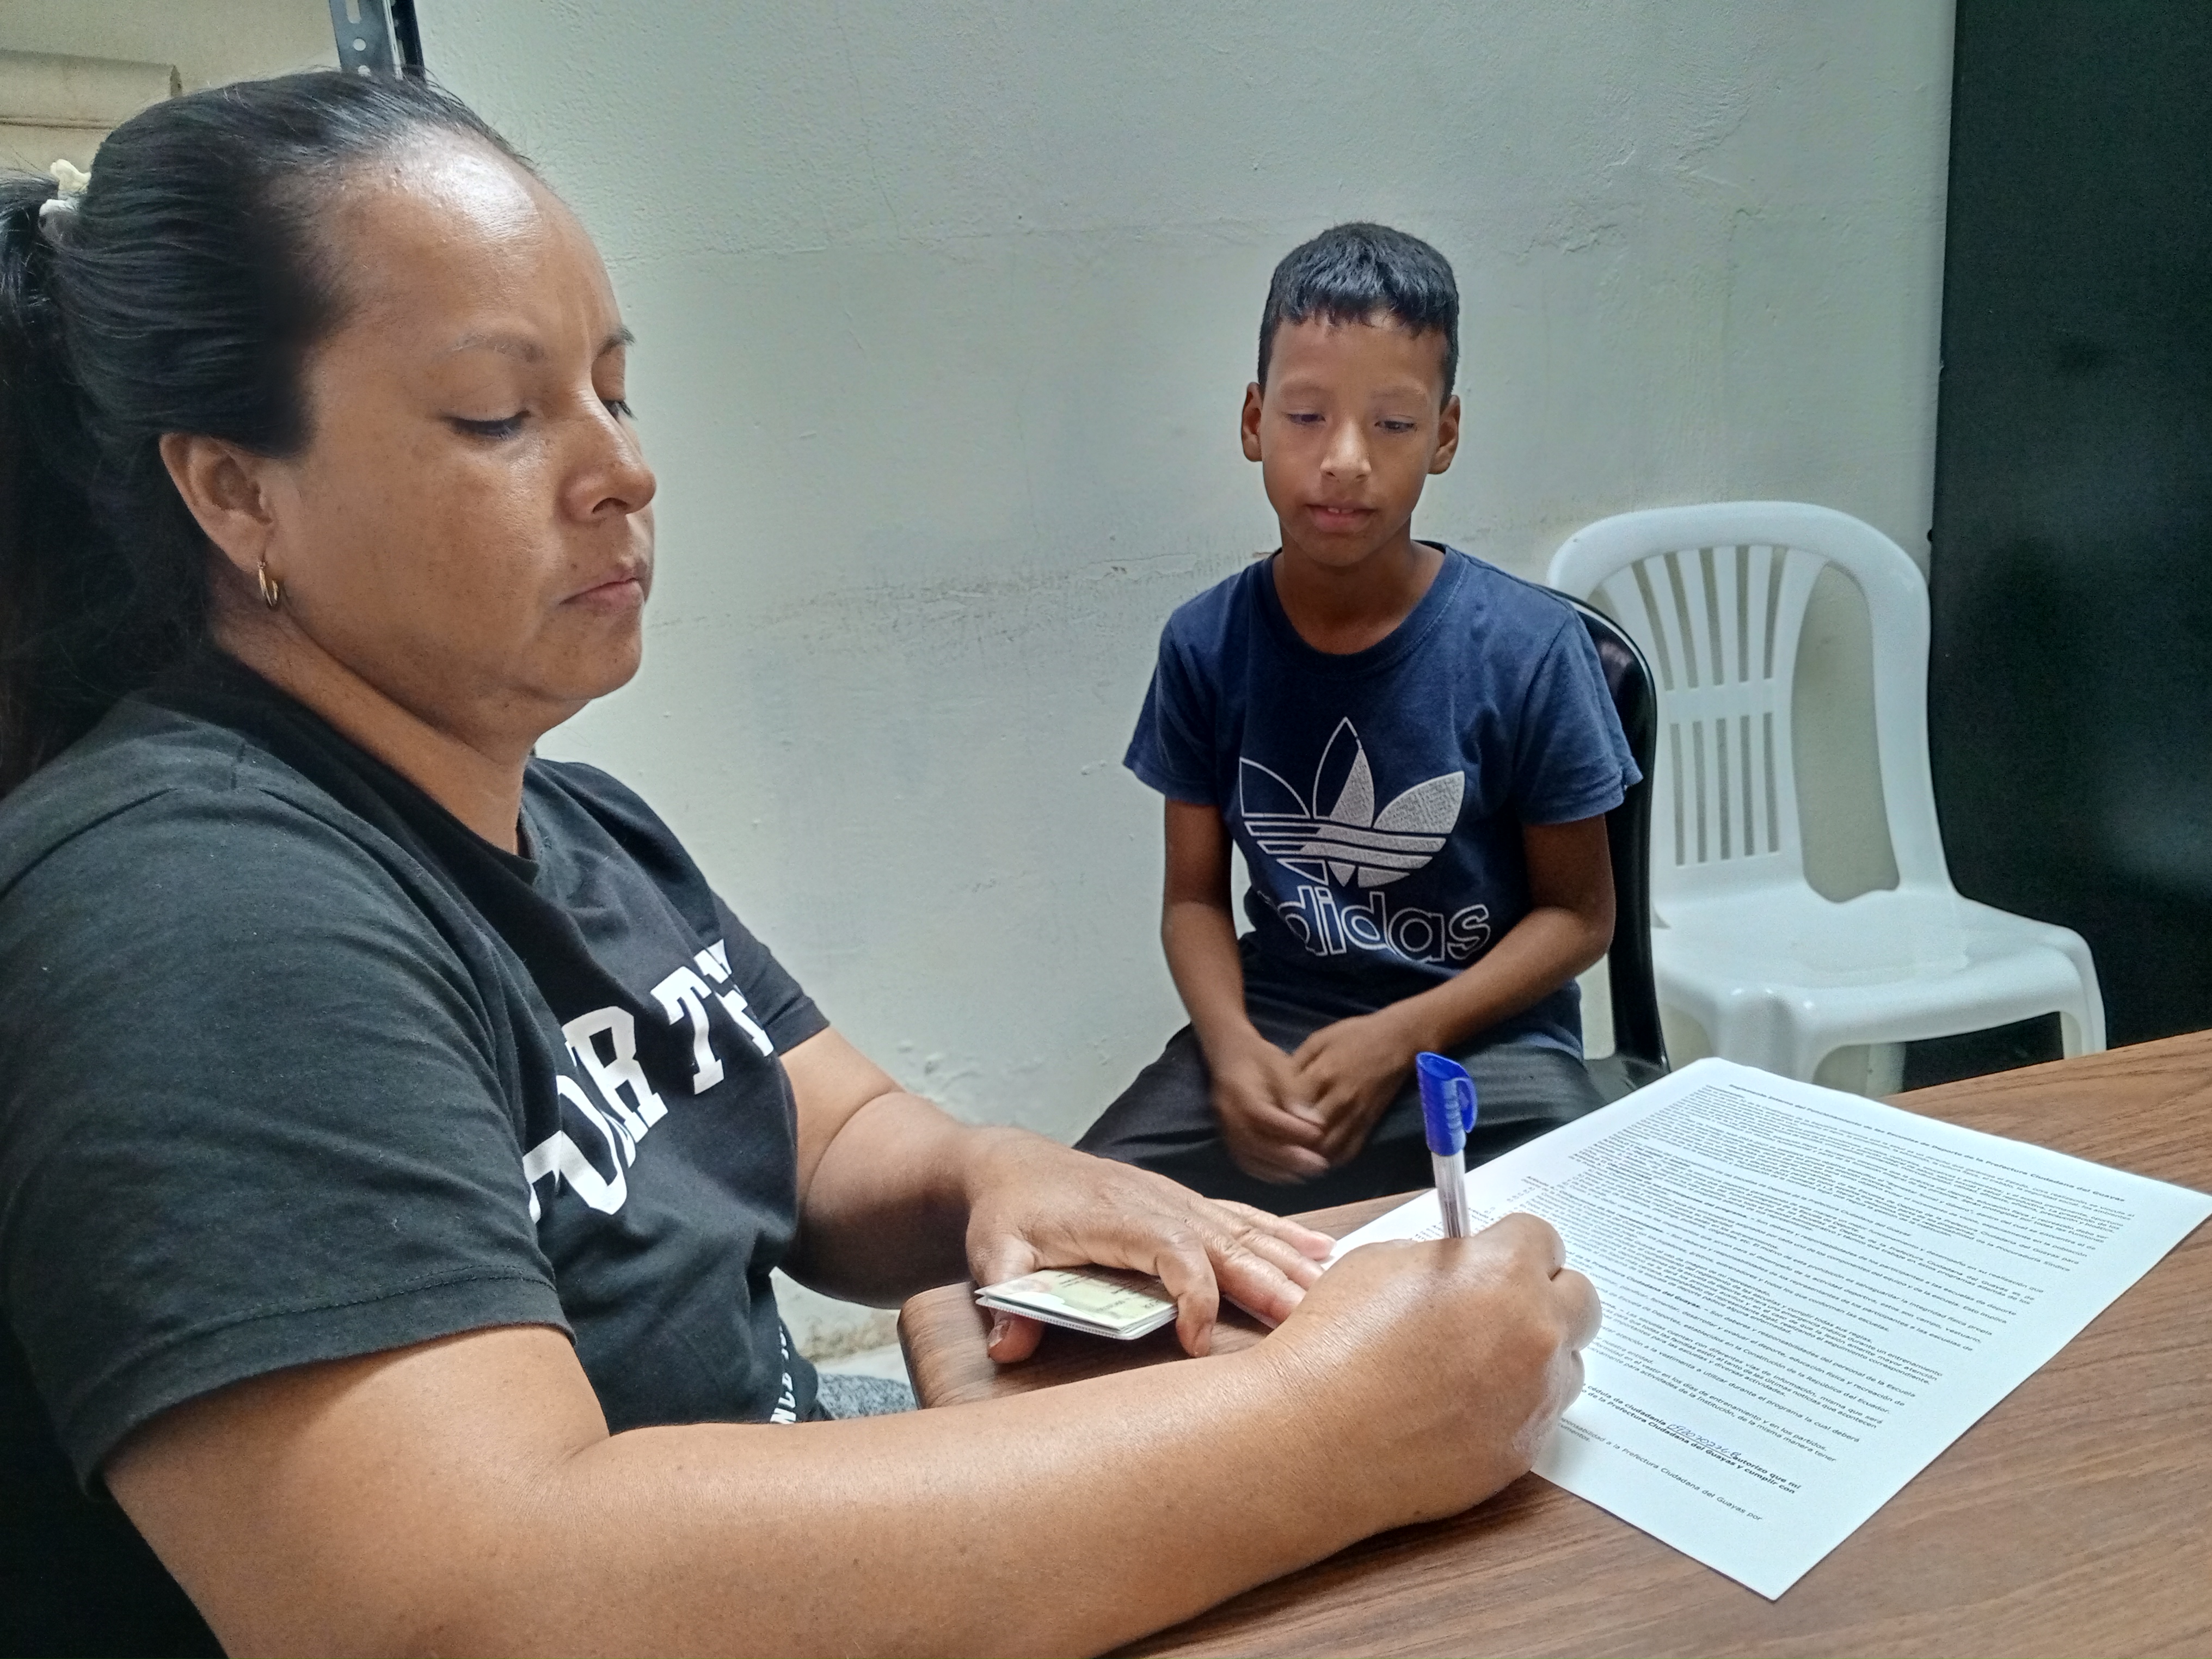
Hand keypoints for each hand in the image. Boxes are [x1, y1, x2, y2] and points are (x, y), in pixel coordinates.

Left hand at [961, 1130, 1335, 1361]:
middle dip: (1270, 1282)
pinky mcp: (1185, 1205)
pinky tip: (1321, 1252)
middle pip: (1226, 1243)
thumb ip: (1004, 1297)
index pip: (1174, 1251)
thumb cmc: (1009, 1211)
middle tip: (1309, 1323)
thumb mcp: (992, 1252)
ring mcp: (1178, 1201)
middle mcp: (1160, 1203)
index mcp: (1120, 1216)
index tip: (1198, 1341)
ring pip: (1245, 1231)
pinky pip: (1243, 1219)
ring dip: (1289, 1261)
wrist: (1015, 1165)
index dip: (1193, 1295)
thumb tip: (1010, 1345)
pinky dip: (1283, 1234)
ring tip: (1332, 1294)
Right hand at [1204, 1028, 1330, 1183]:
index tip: (1317, 1135)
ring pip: (1249, 1158)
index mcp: (1239, 1090)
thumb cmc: (1259, 1057)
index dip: (1289, 1129)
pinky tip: (1289, 1174)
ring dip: (1279, 1170)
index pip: (1262, 1115)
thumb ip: (1294, 1092)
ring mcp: (1225, 1128)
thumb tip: (1313, 1122)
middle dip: (1288, 1158)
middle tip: (1319, 1165)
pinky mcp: (1228, 1137)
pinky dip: (1267, 1172)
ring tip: (1308, 1173)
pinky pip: (1245, 1162)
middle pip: (1254, 1143)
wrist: (1228, 1054)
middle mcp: (1227, 1113)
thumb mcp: (1280, 1064)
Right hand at [1264, 1213, 1600, 1526]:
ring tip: (1470, 1369)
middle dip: (1545, 1298)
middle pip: (1581, 1301)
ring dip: (1533, 1360)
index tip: (1496, 1259)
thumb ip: (1441, 1259)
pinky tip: (1454, 1412)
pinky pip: (1536, 1418)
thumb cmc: (1335, 1343)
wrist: (1314, 1435)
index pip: (1544, 1240)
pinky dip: (1508, 1410)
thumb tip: (1462, 1266)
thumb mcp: (1380, 1263)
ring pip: (1565, 1366)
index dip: (1514, 1247)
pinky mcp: (1522, 1453)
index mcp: (1504, 1272)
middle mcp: (1535, 1333)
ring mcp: (1535, 1399)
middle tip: (1499, 1308)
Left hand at [1288, 1010, 1419, 1165]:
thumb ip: (1296, 1065)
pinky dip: (1331, 1159)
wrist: (1398, 1040)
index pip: (1292, 1105)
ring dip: (1308, 1156)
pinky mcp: (1370, 1124)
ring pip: (1328, 1148)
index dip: (1275, 1116)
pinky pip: (1349, 1151)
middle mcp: (1340, 1099)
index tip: (1264, 1120)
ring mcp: (1357, 1114)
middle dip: (1289, 1142)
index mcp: (1323, 1074)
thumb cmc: (1355, 1035)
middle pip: (1308, 1133)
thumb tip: (1276, 1088)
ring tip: (1293, 1156)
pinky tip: (1318, 1158)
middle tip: (1274, 1144)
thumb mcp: (1318, 1040)